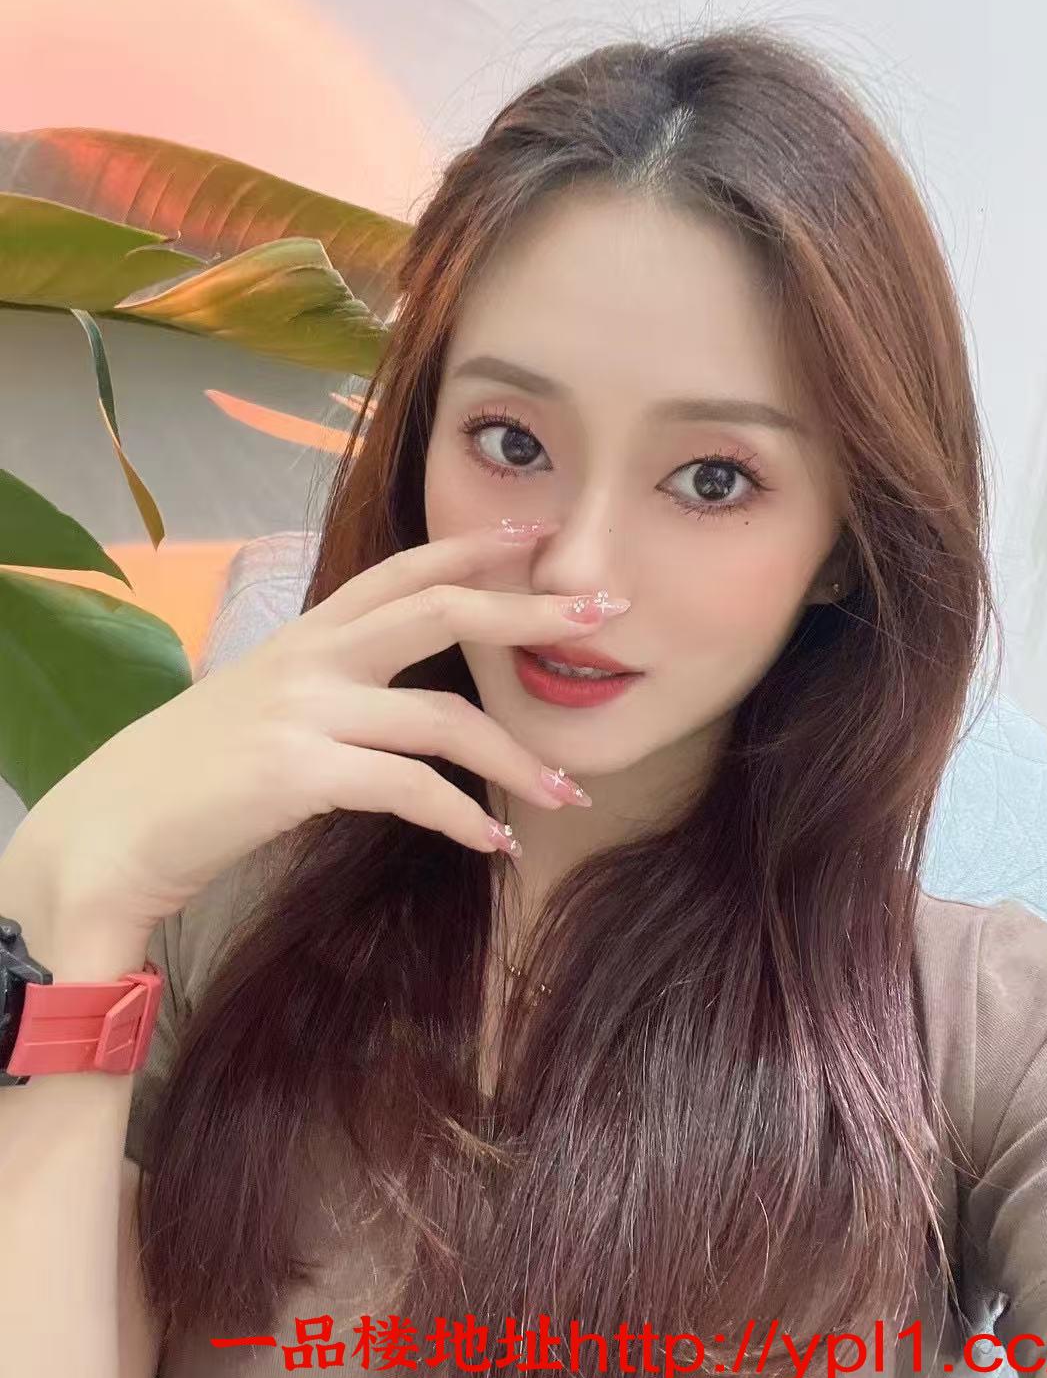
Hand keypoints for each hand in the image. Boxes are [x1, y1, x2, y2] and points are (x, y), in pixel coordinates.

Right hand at [1, 521, 629, 949]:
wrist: (108, 829)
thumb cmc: (193, 773)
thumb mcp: (266, 706)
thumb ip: (332, 689)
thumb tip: (396, 703)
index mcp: (307, 635)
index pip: (403, 570)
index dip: (474, 546)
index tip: (540, 535)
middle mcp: (311, 656)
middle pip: (440, 609)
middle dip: (529, 609)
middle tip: (606, 611)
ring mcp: (304, 710)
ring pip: (443, 716)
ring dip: (519, 757)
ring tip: (571, 793)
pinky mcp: (296, 772)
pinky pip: (410, 788)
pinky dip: (463, 817)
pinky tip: (493, 842)